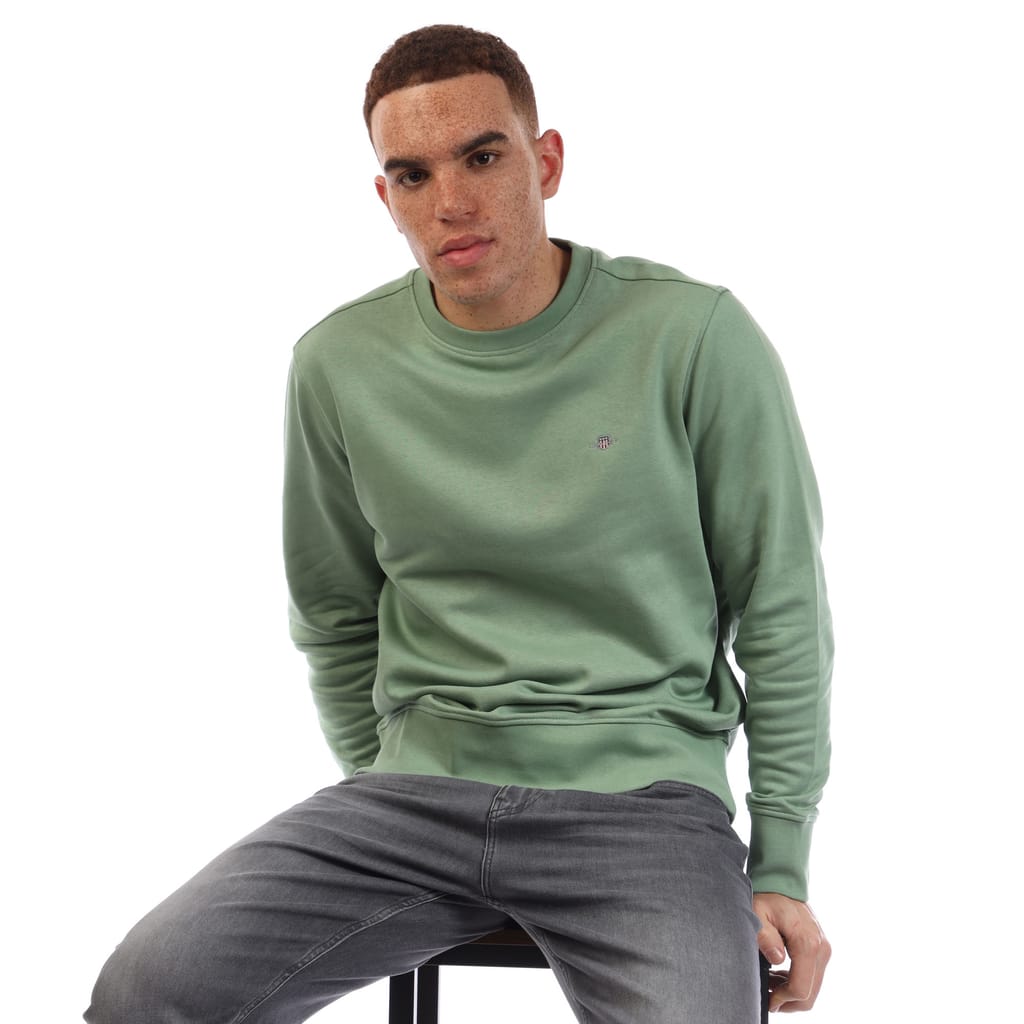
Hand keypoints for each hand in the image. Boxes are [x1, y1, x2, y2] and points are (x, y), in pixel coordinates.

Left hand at [753, 892, 829, 1012]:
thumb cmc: (768, 898)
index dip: (782, 999)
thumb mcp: (758, 913)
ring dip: (791, 993)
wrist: (783, 882)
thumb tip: (777, 959)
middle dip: (788, 1002)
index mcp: (807, 943)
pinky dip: (797, 983)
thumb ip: (765, 936)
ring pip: (812, 989)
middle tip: (767, 997)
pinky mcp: (822, 950)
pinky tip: (778, 976)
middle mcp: (821, 949)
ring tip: (769, 983)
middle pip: (809, 995)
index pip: (800, 988)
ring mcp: (824, 950)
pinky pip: (812, 977)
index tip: (767, 999)